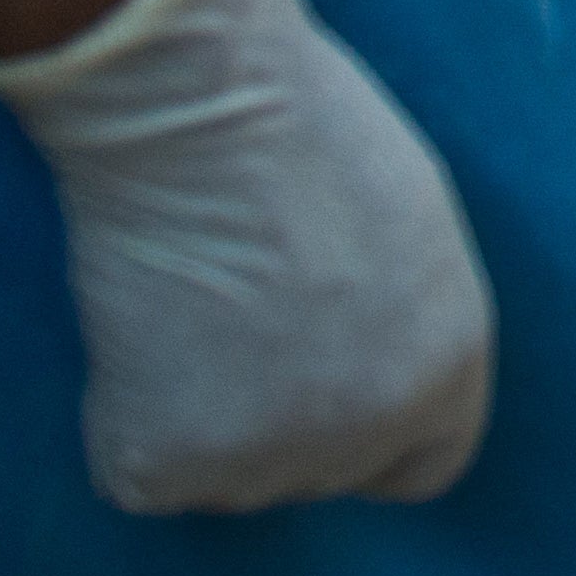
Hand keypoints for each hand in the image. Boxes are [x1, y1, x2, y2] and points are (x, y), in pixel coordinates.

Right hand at [0, 0, 494, 512]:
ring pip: (230, 472)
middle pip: (318, 469)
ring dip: (207, 414)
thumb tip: (363, 371)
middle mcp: (369, 431)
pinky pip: (143, 469)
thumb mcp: (410, 232)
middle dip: (283, 412)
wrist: (196, 103)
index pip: (421, 462)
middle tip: (240, 313)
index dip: (371, 427)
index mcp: (446, 368)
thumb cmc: (302, 130)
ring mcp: (265, 460)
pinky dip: (129, 413)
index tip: (324, 380)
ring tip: (195, 302)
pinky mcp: (165, 465)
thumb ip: (400, 324)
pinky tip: (142, 326)